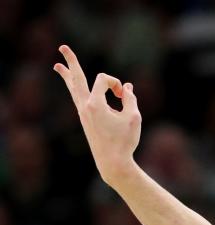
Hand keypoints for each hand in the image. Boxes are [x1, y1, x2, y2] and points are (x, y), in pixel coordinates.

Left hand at [53, 45, 141, 188]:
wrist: (112, 163)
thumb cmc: (124, 141)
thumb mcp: (134, 118)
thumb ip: (131, 99)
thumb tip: (127, 87)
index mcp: (95, 104)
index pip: (103, 80)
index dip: (115, 83)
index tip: (124, 96)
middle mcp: (85, 106)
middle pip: (76, 78)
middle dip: (71, 62)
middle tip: (62, 47)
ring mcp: (83, 113)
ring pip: (73, 89)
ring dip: (67, 76)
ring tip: (58, 66)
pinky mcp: (85, 120)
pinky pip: (77, 98)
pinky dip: (75, 89)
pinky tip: (73, 86)